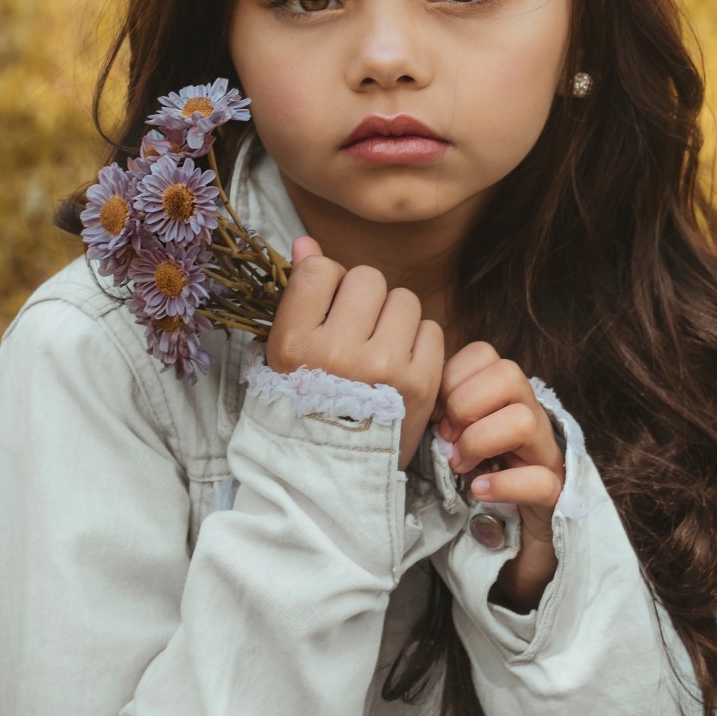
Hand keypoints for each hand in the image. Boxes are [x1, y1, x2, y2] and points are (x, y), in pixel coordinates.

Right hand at [267, 236, 444, 470]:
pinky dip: (420, 343)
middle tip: (356, 330)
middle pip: (367, 278)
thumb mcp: (285, 353)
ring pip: (404, 299)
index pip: (321, 270)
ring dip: (395, 318)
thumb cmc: (305, 404)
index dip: (326, 283)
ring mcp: (383, 368)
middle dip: (364, 298)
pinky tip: (401, 366)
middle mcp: (338, 353)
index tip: (325, 310)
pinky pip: (432, 330)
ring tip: (380, 349)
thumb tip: (306, 240)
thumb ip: (298, 293)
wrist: (333, 476)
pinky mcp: (421, 384)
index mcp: (295, 344)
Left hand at [434, 341, 564, 610]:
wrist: (509, 542)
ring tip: (460, 466)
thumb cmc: (474, 477)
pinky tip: (479, 490)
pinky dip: (504, 484)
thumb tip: (418, 402)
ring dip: (481, 441)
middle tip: (447, 439)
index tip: (435, 412)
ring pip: (525, 419)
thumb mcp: (453, 437)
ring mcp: (545, 453)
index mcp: (504, 396)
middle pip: (510, 374)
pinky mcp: (554, 493)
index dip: (453, 378)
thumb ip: (441, 412)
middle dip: (467, 404)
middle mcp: (530, 415)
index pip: (484, 354)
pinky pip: (540, 479)